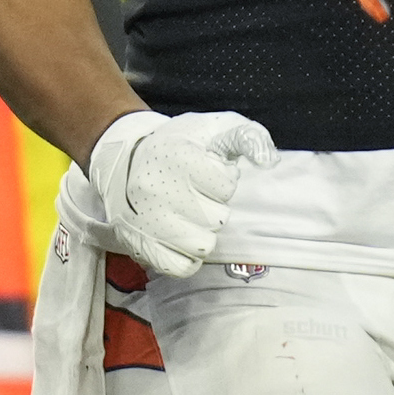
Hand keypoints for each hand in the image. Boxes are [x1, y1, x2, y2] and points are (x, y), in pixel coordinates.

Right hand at [86, 108, 276, 278]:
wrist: (125, 160)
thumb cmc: (177, 145)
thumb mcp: (213, 128)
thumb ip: (247, 136)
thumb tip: (268, 160)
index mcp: (177, 155)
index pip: (226, 185)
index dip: (222, 179)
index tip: (207, 171)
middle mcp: (157, 189)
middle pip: (217, 218)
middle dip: (213, 206)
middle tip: (196, 193)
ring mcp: (147, 221)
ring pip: (203, 245)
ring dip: (201, 231)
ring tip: (188, 214)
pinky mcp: (141, 245)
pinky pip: (182, 267)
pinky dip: (186, 255)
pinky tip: (180, 235)